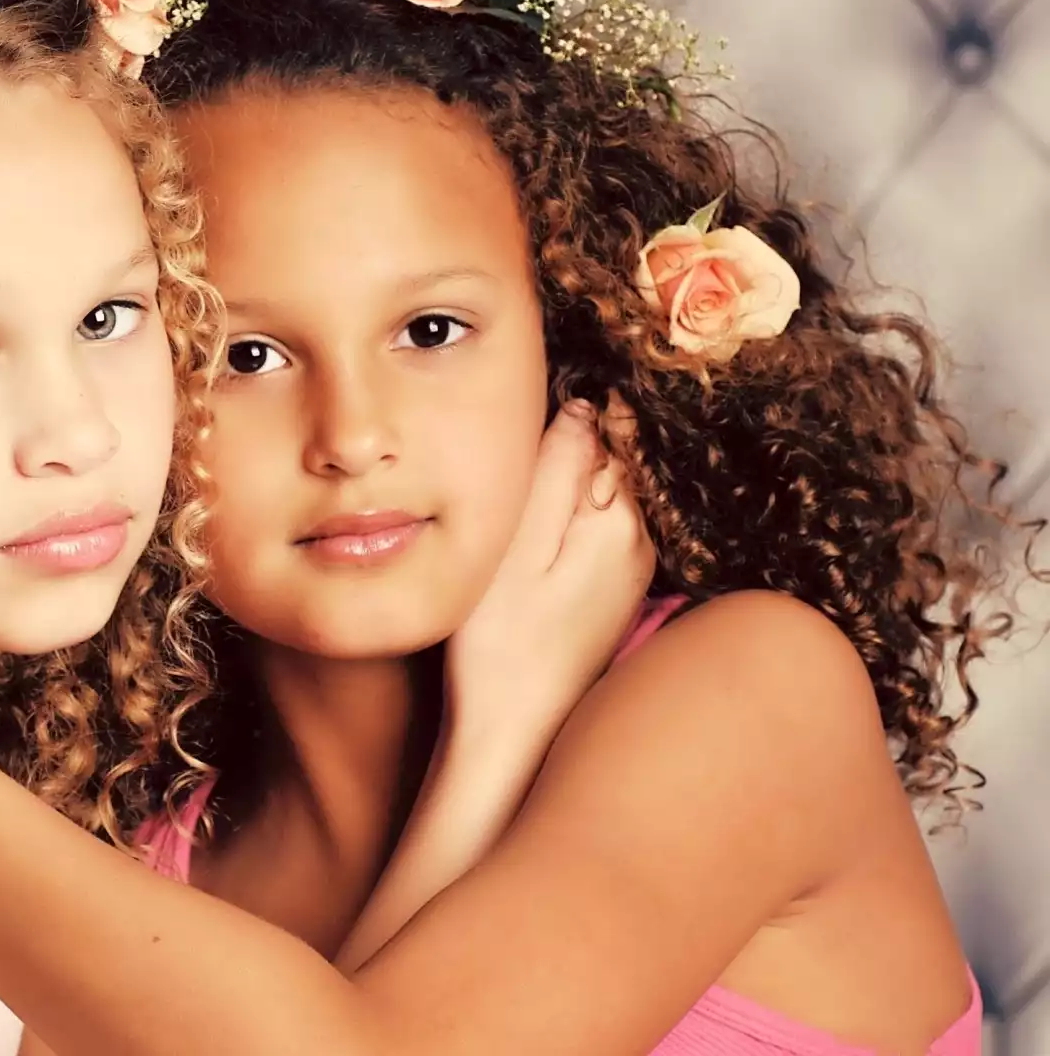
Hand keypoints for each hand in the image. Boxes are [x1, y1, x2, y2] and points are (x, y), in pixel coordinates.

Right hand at [445, 397, 655, 737]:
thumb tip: (582, 406)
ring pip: (599, 496)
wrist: (511, 734)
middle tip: (507, 470)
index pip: (606, 429)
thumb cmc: (498, 644)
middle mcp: (642, 543)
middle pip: (606, 461)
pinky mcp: (613, 594)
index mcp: (620, 522)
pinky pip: (595, 530)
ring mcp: (632, 571)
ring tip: (513, 510)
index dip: (567, 414)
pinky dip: (566, 522)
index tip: (519, 419)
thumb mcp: (514, 545)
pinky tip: (529, 546)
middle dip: (566, 448)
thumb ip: (553, 471)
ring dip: (563, 486)